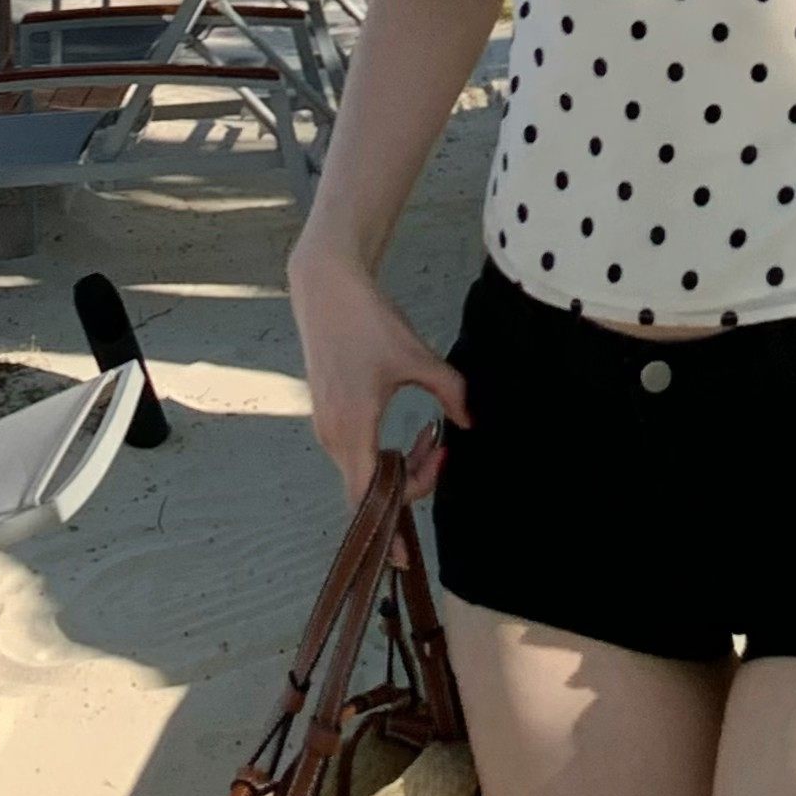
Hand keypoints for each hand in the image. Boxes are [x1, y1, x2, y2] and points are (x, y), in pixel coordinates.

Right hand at [288, 237, 469, 498]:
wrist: (326, 287)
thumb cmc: (368, 320)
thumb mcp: (417, 356)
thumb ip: (451, 391)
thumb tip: (470, 422)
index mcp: (353, 427)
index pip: (370, 499)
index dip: (402, 508)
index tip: (438, 464)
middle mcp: (332, 436)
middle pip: (369, 493)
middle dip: (412, 483)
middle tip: (441, 450)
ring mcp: (325, 427)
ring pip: (362, 476)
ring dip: (399, 468)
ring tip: (431, 434)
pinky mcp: (326, 416)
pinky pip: (355, 457)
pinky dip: (384, 456)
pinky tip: (408, 431)